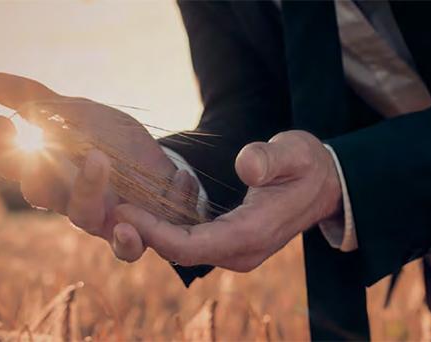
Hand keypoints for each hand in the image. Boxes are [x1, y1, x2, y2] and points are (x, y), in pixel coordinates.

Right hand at [0, 72, 197, 261]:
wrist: (159, 163)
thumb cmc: (110, 141)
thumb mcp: (78, 114)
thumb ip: (38, 101)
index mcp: (51, 170)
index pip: (15, 164)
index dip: (2, 147)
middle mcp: (69, 198)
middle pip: (40, 193)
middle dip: (35, 170)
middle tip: (40, 146)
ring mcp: (100, 217)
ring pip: (82, 216)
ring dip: (86, 189)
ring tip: (98, 159)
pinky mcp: (133, 232)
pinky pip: (125, 249)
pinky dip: (125, 242)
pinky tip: (128, 225)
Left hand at [115, 130, 342, 270]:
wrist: (323, 184)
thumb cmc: (308, 164)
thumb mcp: (295, 151)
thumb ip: (272, 159)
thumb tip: (247, 166)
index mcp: (251, 234)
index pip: (191, 245)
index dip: (154, 231)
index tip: (121, 209)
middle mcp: (239, 252)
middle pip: (179, 252)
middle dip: (142, 233)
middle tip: (107, 206)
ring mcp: (232, 250)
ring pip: (180, 249)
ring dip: (150, 231)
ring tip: (116, 205)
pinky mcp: (226, 242)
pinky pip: (188, 240)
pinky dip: (164, 227)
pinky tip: (143, 206)